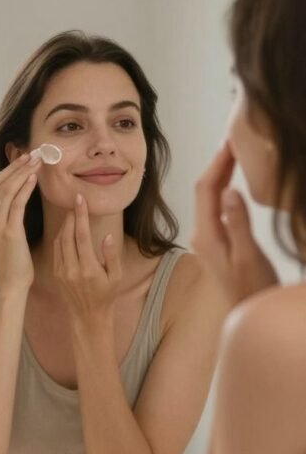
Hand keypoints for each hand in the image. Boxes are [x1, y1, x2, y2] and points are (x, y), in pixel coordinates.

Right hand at [0, 153, 40, 291]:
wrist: (11, 283)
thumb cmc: (13, 260)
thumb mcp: (6, 233)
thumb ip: (7, 214)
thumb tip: (18, 195)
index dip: (9, 169)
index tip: (24, 158)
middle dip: (16, 166)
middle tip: (33, 154)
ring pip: (7, 190)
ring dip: (23, 172)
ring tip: (37, 161)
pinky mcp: (8, 231)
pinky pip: (16, 203)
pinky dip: (25, 188)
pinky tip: (34, 178)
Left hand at [53, 194, 121, 321]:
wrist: (88, 316)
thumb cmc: (107, 295)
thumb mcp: (116, 276)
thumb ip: (112, 255)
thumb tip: (107, 236)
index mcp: (88, 268)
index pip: (81, 236)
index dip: (80, 215)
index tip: (79, 199)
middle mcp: (72, 269)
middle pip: (67, 235)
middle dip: (70, 217)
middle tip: (75, 203)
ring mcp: (61, 272)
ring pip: (59, 241)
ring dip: (64, 226)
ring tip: (71, 214)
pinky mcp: (56, 274)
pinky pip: (56, 250)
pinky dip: (60, 237)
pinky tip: (66, 230)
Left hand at [191, 142, 277, 306]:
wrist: (247, 313)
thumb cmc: (252, 289)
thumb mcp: (248, 257)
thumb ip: (238, 225)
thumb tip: (229, 191)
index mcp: (206, 235)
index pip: (206, 189)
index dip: (217, 163)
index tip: (231, 142)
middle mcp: (201, 234)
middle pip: (204, 190)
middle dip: (217, 164)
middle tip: (234, 139)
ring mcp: (207, 238)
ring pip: (209, 197)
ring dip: (220, 174)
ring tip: (235, 153)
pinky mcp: (216, 242)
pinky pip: (215, 207)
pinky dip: (223, 188)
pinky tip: (234, 181)